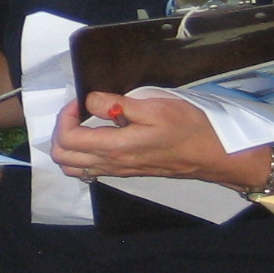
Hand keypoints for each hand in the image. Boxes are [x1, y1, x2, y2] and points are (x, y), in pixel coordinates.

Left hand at [51, 91, 260, 189]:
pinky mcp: (125, 172)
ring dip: (69, 145)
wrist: (211, 154)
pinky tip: (98, 136)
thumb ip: (117, 105)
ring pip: (73, 167)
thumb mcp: (154, 107)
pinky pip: (90, 170)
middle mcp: (111, 164)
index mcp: (115, 147)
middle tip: (79, 111)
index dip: (65, 117)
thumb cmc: (186, 127)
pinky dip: (82, 154)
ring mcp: (117, 171)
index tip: (79, 101)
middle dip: (62, 130)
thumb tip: (91, 100)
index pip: (67, 139)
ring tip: (85, 124)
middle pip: (63, 157)